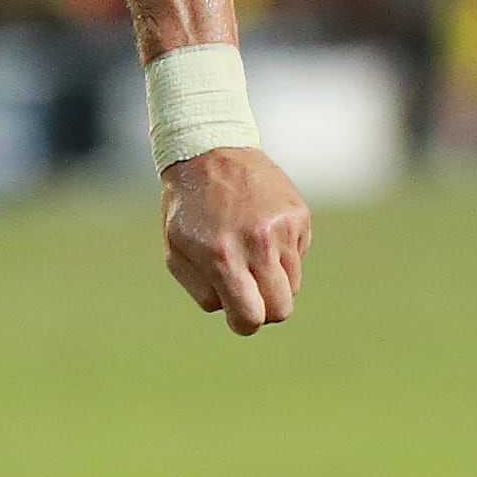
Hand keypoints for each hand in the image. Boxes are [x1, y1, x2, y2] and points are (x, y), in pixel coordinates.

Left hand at [159, 144, 309, 335]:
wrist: (210, 152)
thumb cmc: (188, 208)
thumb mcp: (177, 250)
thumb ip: (203, 289)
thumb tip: (232, 311)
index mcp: (222, 257)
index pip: (250, 316)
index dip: (244, 324)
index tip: (239, 317)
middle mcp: (257, 243)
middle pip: (281, 308)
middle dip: (265, 310)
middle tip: (250, 294)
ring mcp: (283, 227)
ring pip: (292, 284)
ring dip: (273, 279)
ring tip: (251, 254)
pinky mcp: (300, 215)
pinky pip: (298, 255)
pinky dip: (282, 253)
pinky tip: (261, 230)